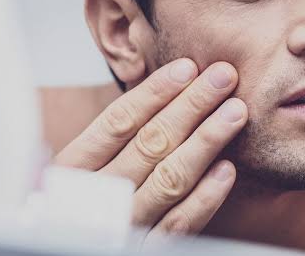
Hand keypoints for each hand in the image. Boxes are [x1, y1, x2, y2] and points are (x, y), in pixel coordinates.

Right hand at [54, 59, 246, 237]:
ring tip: (235, 111)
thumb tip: (157, 90)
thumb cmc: (80, 203)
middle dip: (191, 105)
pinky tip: (227, 169)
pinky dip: (204, 198)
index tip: (187, 67)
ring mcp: (123, 225)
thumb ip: (107, 138)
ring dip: (206, 141)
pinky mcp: (145, 250)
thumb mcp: (77, 169)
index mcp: (72, 169)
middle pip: (150, 143)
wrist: (69, 249)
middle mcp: (95, 197)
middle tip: (224, 76)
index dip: (155, 92)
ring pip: (170, 179)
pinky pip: (179, 225)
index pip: (117, 121)